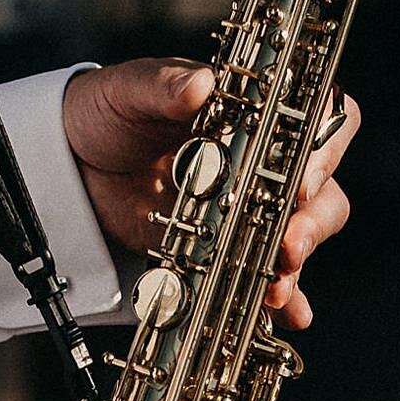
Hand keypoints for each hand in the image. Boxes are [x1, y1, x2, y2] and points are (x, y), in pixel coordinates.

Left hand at [62, 57, 361, 329]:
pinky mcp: (227, 248)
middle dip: (313, 222)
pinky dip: (281, 299)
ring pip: (302, 235)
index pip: (320, 123)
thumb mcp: (132, 92)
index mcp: (257, 112)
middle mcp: (266, 162)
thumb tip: (200, 84)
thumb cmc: (112, 113)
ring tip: (275, 286)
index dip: (325, 151)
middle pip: (322, 190)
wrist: (74, 165)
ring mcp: (251, 210)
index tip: (301, 182)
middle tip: (289, 244)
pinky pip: (265, 276)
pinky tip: (281, 315)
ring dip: (298, 263)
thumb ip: (164, 86)